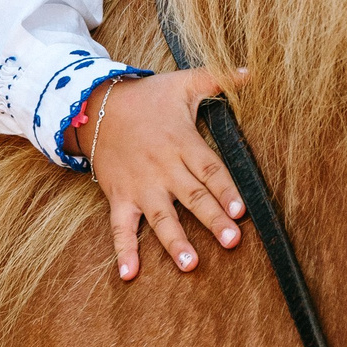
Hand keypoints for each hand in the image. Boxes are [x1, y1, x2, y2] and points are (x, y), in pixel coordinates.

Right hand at [67, 69, 248, 280]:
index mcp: (182, 143)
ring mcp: (140, 185)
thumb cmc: (147, 98)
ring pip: (161, 217)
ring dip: (175, 242)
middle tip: (231, 241)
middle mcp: (163, 168)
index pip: (209, 169)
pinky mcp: (119, 196)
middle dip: (212, 219)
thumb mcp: (183, 82)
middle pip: (192, 197)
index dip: (225, 189)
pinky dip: (124, 251)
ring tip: (190, 265)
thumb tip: (251, 71)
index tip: (241, 209)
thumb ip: (218, 79)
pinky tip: (129, 274)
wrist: (95, 106)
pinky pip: (120, 227)